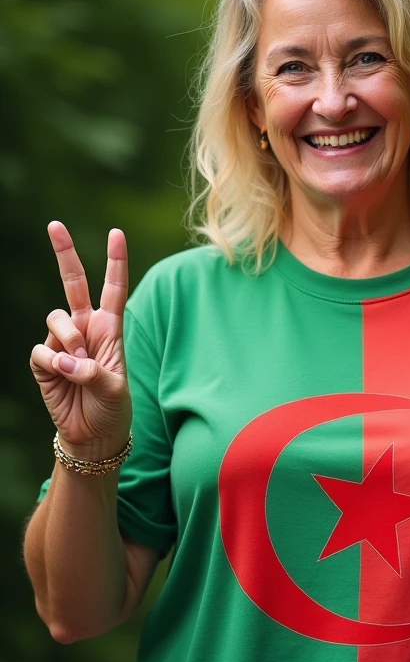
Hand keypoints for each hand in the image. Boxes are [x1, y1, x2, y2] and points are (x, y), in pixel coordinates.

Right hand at [30, 221, 131, 460]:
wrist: (93, 436)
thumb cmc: (113, 409)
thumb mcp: (115, 390)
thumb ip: (94, 372)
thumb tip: (67, 360)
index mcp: (111, 328)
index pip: (114, 288)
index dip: (115, 261)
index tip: (116, 233)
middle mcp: (85, 329)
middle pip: (73, 284)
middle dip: (64, 253)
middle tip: (55, 224)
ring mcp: (63, 343)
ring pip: (55, 318)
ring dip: (67, 339)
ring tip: (80, 364)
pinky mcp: (43, 362)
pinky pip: (41, 349)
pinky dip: (52, 362)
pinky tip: (62, 376)